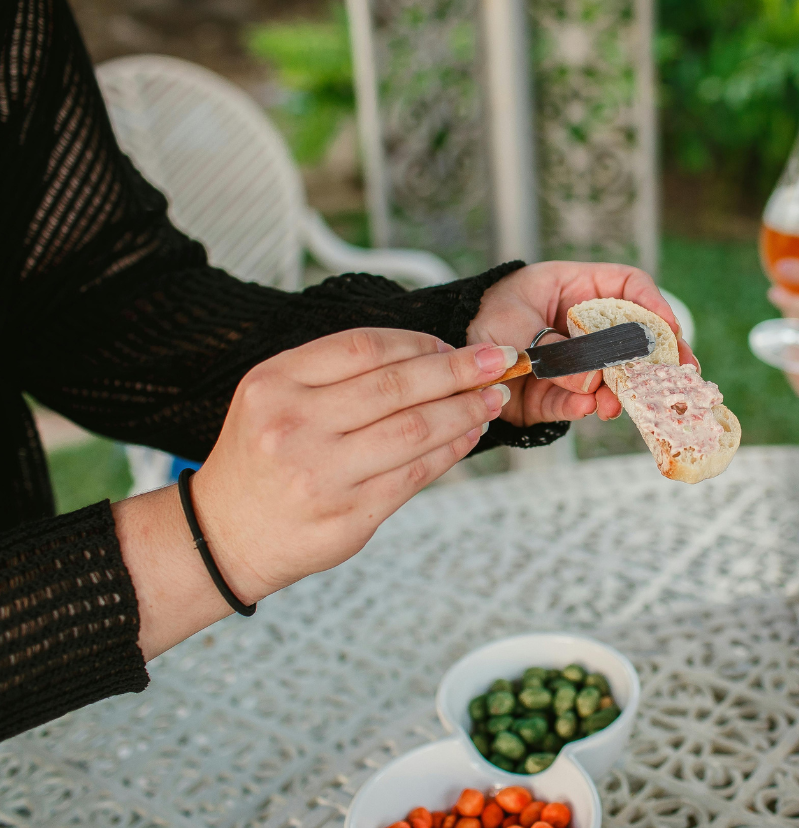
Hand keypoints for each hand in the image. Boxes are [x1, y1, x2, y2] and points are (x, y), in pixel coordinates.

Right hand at [190, 329, 514, 603]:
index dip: (419, 343)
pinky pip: (416, 475)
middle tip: (497, 359)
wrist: (222, 535)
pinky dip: (451, 450)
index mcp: (275, 384)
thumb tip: (431, 357)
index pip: (364, 347)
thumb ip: (336, 374)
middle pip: (396, 386)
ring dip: (465, 410)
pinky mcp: (348, 517)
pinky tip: (469, 435)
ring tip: (491, 398)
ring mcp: (322, 475)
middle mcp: (295, 426)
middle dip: (458, 370)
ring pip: (415, 430)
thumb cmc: (262, 459)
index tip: (453, 343)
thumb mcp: (273, 396)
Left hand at [467, 261, 696, 422]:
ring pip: (613, 376)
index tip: (670, 328)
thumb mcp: (516, 323)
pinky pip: (579, 402)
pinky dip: (584, 406)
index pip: (628, 287)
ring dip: (620, 390)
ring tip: (615, 403)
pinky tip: (588, 407)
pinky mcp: (560, 395)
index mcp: (578, 290)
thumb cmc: (485, 319)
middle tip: (680, 375)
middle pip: (635, 337)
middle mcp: (586, 327)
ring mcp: (577, 363)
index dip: (653, 304)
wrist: (449, 360)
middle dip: (659, 358)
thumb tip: (592, 380)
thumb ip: (556, 349)